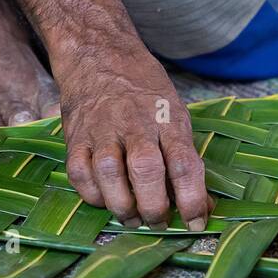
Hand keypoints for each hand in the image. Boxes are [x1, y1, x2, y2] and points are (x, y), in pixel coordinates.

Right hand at [53, 30, 207, 231]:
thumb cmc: (145, 91)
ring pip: (108, 175)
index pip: (184, 163)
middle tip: (159, 221)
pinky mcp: (75, 137)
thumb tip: (202, 205)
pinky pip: (80, 175)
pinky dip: (93, 195)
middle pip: (145, 171)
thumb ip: (184, 158)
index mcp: (167, 119)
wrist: (100, 56)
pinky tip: (106, 198)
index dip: (192, 199)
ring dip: (122, 206)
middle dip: (154, 207)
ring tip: (132, 216)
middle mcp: (135, 124)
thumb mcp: (175, 114)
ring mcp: (102, 130)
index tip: (197, 222)